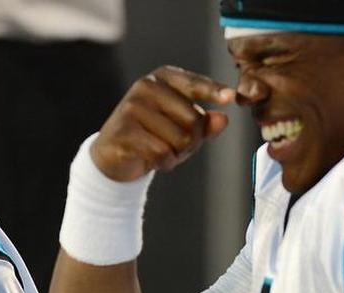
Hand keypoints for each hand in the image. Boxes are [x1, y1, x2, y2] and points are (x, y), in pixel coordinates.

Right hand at [92, 65, 234, 181]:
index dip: (213, 91)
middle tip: (178, 147)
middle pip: (194, 119)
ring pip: (180, 139)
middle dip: (192, 141)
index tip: (231, 97)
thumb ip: (204, 123)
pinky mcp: (124, 131)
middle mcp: (146, 87)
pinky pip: (161, 153)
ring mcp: (133, 107)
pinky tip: (152, 160)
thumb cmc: (151, 136)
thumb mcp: (181, 127)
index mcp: (162, 79)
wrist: (112, 154)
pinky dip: (164, 163)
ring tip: (163, 152)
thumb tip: (223, 119)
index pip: (194, 84)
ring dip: (177, 154)